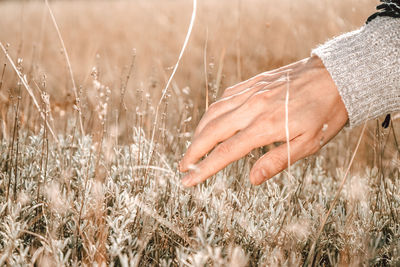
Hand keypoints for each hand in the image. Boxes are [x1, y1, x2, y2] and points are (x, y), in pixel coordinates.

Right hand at [179, 56, 347, 186]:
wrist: (336, 75)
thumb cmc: (326, 113)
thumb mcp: (309, 144)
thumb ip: (277, 160)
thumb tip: (252, 179)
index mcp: (265, 126)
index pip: (225, 152)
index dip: (203, 168)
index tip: (188, 180)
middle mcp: (252, 107)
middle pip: (211, 131)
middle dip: (193, 151)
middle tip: (182, 166)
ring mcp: (251, 92)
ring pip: (214, 112)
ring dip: (199, 131)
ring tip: (194, 146)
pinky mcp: (254, 82)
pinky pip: (225, 96)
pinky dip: (213, 111)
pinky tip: (212, 120)